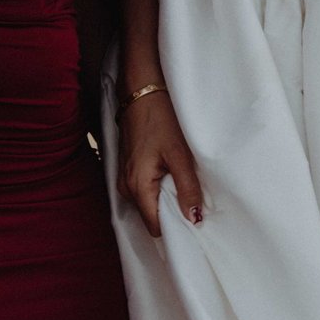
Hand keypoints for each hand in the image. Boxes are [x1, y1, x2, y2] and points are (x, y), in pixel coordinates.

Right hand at [117, 85, 205, 234]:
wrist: (141, 90)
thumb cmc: (160, 118)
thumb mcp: (179, 153)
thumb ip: (187, 188)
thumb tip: (194, 218)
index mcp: (137, 186)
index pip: (155, 227)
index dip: (175, 229)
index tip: (194, 223)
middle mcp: (125, 187)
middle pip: (151, 217)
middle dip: (172, 213)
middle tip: (194, 201)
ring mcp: (124, 178)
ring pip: (148, 203)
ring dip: (166, 199)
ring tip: (184, 185)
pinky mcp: (127, 169)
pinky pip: (144, 190)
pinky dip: (159, 188)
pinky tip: (172, 175)